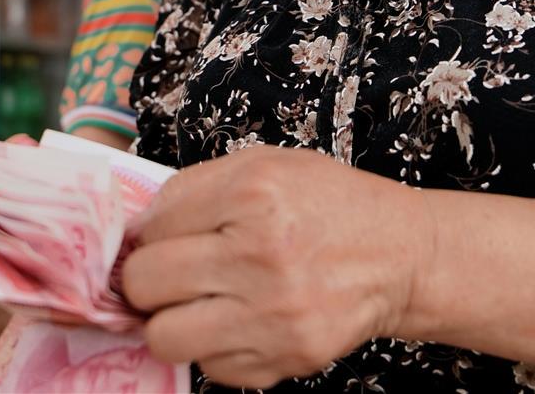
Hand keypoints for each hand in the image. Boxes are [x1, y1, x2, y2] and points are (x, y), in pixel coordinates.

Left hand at [120, 145, 429, 388]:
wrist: (402, 256)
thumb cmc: (329, 205)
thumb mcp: (265, 166)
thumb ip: (193, 188)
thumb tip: (132, 231)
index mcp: (253, 195)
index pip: (150, 228)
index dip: (149, 235)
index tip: (165, 240)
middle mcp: (261, 256)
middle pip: (145, 284)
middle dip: (148, 281)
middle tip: (170, 276)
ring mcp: (275, 314)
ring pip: (165, 337)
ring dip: (171, 322)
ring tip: (194, 305)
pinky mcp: (288, 358)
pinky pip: (211, 368)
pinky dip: (216, 349)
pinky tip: (240, 322)